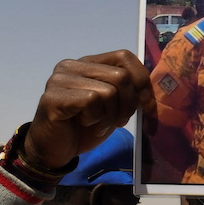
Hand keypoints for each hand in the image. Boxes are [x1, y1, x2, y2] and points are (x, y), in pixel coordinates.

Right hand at [24, 51, 150, 169]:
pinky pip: (91, 101)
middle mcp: (72, 65)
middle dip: (128, 105)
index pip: (124, 56)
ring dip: (111, 115)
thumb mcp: (115, 106)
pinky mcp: (53, 96)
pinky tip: (86, 124)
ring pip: (108, 91)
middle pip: (121, 76)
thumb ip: (128, 91)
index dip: (141, 80)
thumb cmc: (86, 127)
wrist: (56, 149)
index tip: (145, 103)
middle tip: (118, 121)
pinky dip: (96, 118)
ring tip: (100, 124)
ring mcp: (59, 79)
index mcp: (89, 63)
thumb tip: (150, 89)